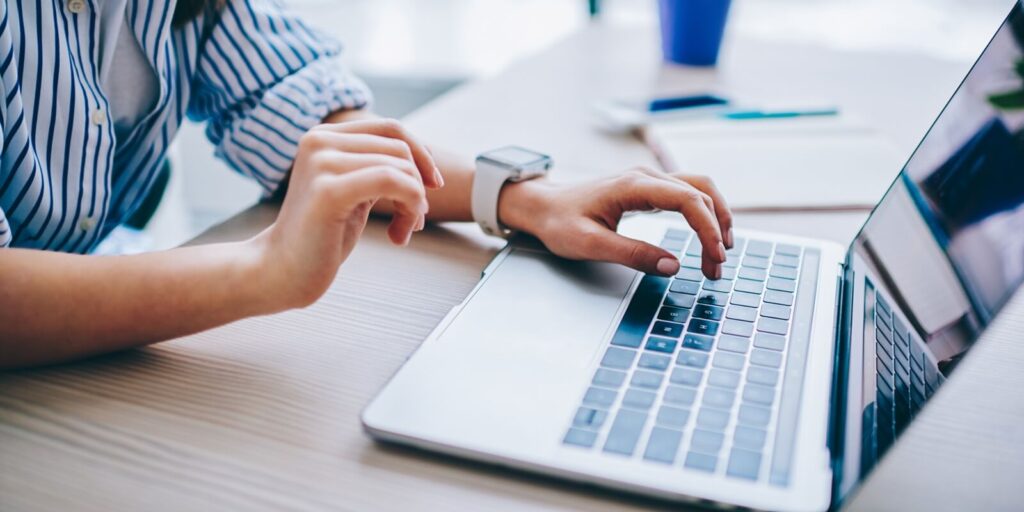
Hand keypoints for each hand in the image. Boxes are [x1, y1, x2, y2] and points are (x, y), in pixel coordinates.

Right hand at [253, 119, 442, 308]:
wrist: (282, 272)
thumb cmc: (321, 236)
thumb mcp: (354, 190)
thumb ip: (377, 168)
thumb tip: (427, 158)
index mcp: (323, 136)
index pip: (391, 129)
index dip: (422, 155)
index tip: (433, 186)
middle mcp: (319, 141)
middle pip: (400, 149)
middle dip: (419, 187)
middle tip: (413, 222)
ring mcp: (321, 163)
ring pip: (401, 168)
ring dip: (415, 204)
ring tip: (404, 231)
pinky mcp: (328, 190)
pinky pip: (393, 182)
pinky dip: (410, 209)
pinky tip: (399, 236)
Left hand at [499, 168, 732, 278]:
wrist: (542, 206)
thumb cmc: (560, 223)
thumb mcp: (591, 245)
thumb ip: (633, 254)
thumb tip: (673, 266)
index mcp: (633, 186)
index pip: (688, 200)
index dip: (708, 229)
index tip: (715, 258)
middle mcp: (646, 176)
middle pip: (700, 193)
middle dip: (716, 229)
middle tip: (718, 266)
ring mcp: (648, 180)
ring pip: (698, 190)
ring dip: (715, 219)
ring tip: (719, 254)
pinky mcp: (647, 189)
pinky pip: (686, 194)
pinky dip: (703, 214)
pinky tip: (706, 236)